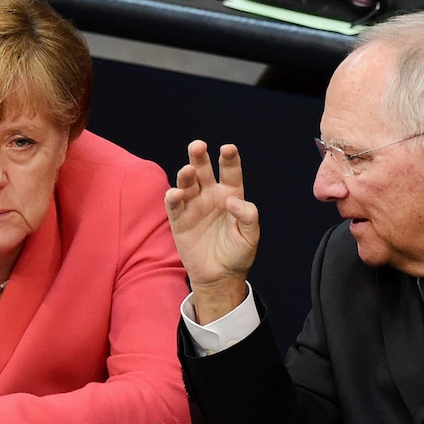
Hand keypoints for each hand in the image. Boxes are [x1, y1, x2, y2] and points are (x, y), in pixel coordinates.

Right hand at [165, 140, 258, 322]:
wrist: (220, 277)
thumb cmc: (238, 254)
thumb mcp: (250, 236)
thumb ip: (248, 216)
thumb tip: (232, 200)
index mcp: (231, 195)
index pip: (230, 172)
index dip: (229, 159)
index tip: (227, 149)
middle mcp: (210, 197)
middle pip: (203, 171)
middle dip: (200, 157)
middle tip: (198, 146)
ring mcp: (194, 207)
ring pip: (187, 184)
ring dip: (186, 174)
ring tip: (188, 170)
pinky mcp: (180, 221)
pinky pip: (174, 205)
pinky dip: (173, 197)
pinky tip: (176, 193)